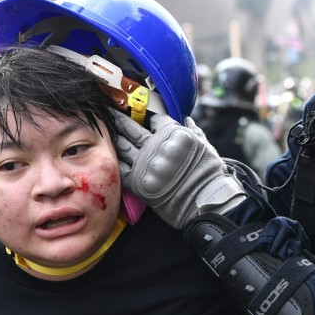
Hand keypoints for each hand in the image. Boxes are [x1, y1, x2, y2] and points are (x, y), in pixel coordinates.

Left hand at [110, 110, 245, 229]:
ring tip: (106, 130)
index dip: (150, 118)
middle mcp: (156, 146)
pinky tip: (109, 155)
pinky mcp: (137, 182)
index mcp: (172, 134)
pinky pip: (120, 167)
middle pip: (132, 128)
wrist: (203, 202)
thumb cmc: (208, 173)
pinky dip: (115, 160)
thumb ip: (192, 130)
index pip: (155, 119)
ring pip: (123, 145)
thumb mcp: (204, 145)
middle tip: (110, 113)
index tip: (145, 118)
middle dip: (120, 119)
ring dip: (114, 137)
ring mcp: (144, 164)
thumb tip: (186, 119)